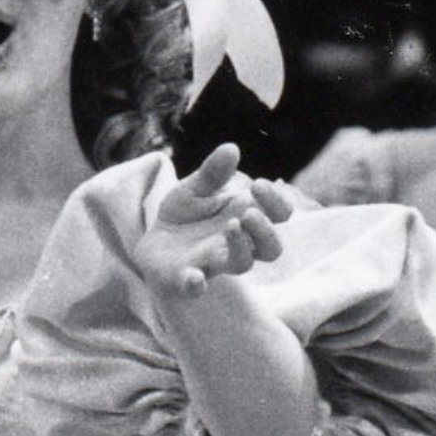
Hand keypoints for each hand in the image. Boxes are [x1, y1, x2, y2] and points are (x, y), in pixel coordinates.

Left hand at [135, 143, 294, 299]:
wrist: (155, 243)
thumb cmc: (186, 214)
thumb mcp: (194, 188)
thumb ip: (212, 173)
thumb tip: (231, 148)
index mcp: (246, 218)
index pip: (279, 215)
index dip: (277, 202)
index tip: (258, 184)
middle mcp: (238, 244)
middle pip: (271, 248)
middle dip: (265, 230)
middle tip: (249, 212)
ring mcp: (214, 263)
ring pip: (242, 264)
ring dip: (241, 246)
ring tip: (231, 225)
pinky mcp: (186, 279)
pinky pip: (196, 288)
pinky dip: (196, 284)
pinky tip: (194, 276)